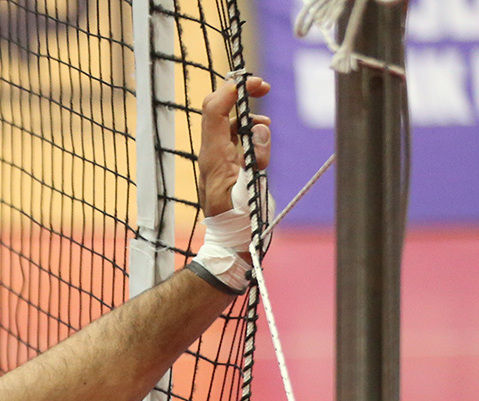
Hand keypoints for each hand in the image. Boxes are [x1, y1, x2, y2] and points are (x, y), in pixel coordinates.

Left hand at [200, 75, 272, 216]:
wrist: (232, 239)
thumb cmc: (240, 220)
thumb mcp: (249, 191)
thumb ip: (255, 159)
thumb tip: (260, 129)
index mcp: (212, 157)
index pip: (213, 112)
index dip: (230, 91)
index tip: (251, 82)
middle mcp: (212, 153)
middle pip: (217, 108)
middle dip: (239, 93)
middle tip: (263, 86)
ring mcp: (219, 156)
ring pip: (230, 121)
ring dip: (251, 117)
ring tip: (266, 132)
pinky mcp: (228, 162)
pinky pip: (237, 136)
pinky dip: (252, 131)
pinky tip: (263, 139)